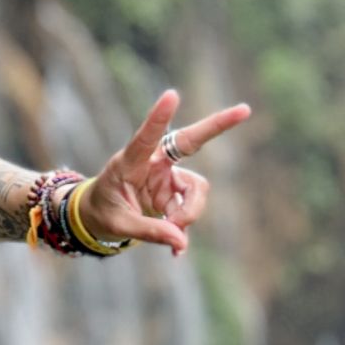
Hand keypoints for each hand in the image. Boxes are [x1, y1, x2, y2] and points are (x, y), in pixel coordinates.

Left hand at [78, 89, 251, 256]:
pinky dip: (185, 228)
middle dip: (217, 126)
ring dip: (188, 214)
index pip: (145, 137)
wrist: (98, 215)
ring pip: (196, 191)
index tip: (171, 95)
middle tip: (245, 110)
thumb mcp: (117, 225)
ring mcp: (168, 176)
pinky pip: (191, 209)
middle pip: (189, 142)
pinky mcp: (176, 191)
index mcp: (129, 162)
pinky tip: (176, 249)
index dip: (159, 117)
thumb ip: (149, 231)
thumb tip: (180, 241)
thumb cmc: (102, 212)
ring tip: (171, 235)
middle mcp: (153, 162)